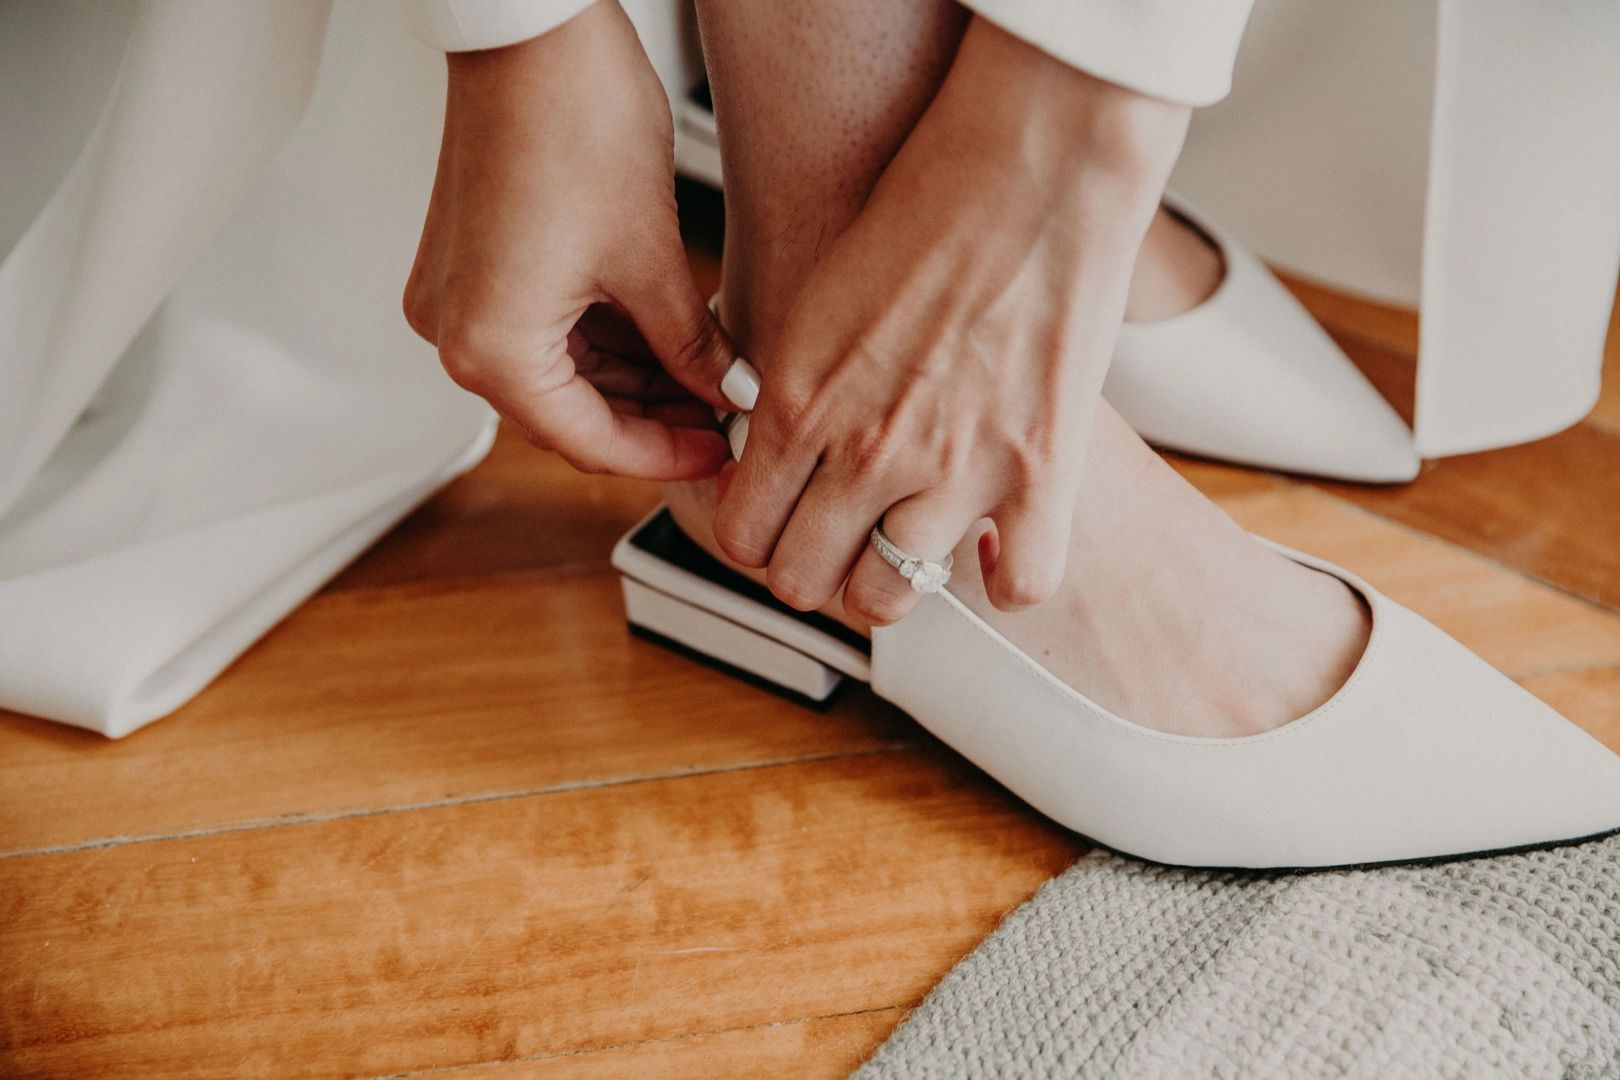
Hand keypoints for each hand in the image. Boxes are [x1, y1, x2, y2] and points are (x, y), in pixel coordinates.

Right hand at [404, 0, 735, 478]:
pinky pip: (539, 329)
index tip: (721, 451)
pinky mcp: (467, 263)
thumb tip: (727, 393)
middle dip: (651, 418)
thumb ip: (692, 346)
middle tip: (722, 415)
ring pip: (557, 372)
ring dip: (630, 380)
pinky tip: (662, 338)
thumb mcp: (652, 257)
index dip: (667, 455)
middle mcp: (456, 332)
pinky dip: (600, 340)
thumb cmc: (571, 118)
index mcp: (491, 348)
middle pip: (568, 412)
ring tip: (705, 375)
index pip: (591, 441)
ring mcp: (455, 297)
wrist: (527, 28)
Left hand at [712, 18, 1190, 624]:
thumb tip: (769, 446)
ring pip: (891, 599)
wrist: (1029, 166)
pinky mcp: (1040, 472)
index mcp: (799, 406)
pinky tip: (998, 547)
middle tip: (836, 543)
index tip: (777, 524)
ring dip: (892, 582)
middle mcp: (867, 453)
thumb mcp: (815, 301)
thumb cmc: (922, 209)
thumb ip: (789, 389)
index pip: (742, 534)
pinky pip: (1020, 586)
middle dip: (812, 569)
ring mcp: (954, 471)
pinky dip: (1008, 578)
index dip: (756, 538)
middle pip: (805, 581)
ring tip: (906, 545)